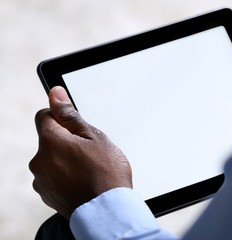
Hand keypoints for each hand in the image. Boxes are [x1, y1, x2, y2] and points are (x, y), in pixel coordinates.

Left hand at [29, 86, 131, 219]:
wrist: (108, 211)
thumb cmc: (106, 174)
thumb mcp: (94, 137)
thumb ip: (70, 115)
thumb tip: (55, 94)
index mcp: (51, 142)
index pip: (44, 116)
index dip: (61, 118)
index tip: (75, 127)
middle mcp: (40, 161)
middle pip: (49, 140)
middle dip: (66, 141)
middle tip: (89, 152)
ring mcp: (41, 180)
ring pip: (52, 159)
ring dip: (65, 160)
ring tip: (88, 170)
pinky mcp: (47, 195)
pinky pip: (53, 177)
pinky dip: (64, 177)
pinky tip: (82, 181)